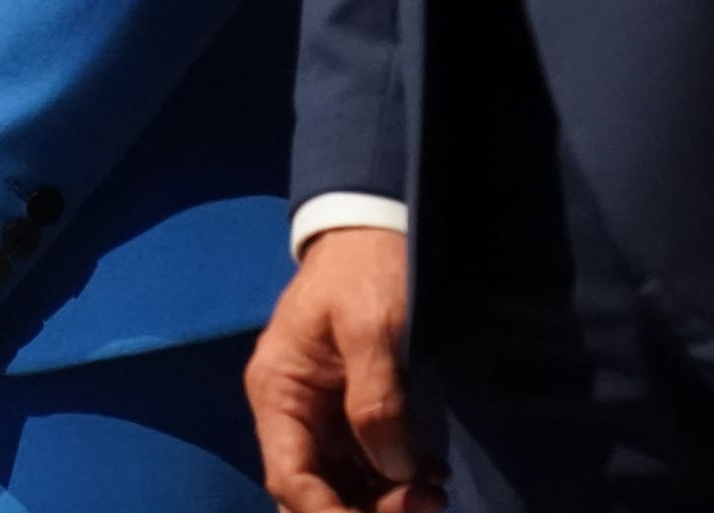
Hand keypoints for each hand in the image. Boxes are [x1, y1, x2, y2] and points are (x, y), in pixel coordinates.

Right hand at [246, 229, 440, 512]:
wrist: (374, 228)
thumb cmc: (367, 270)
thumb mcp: (371, 328)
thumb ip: (376, 403)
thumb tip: (393, 470)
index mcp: (279, 391)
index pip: (289, 477)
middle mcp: (292, 412)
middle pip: (312, 490)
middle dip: (362, 510)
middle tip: (426, 502)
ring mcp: (321, 415)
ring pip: (340, 486)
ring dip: (384, 501)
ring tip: (435, 490)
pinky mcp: (350, 413)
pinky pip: (365, 467)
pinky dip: (395, 482)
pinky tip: (430, 474)